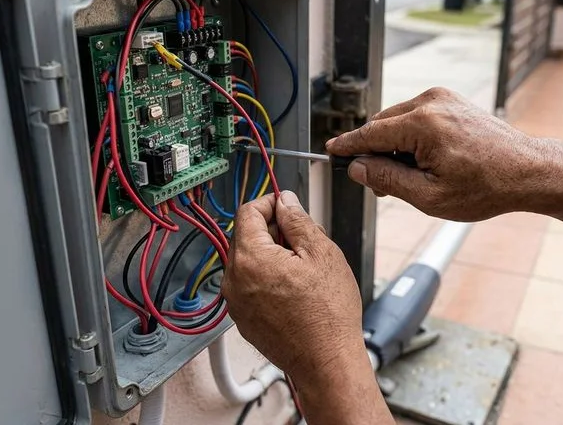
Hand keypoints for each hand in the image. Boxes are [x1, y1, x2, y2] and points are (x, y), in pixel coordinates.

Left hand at [222, 191, 364, 378]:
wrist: (326, 361)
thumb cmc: (328, 315)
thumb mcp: (321, 253)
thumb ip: (298, 220)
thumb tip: (285, 202)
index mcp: (251, 259)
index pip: (248, 212)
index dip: (270, 203)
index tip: (286, 207)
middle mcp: (234, 280)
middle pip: (245, 236)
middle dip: (272, 231)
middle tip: (303, 241)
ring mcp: (236, 302)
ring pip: (248, 261)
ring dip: (270, 255)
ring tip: (302, 269)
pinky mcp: (243, 319)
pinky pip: (249, 285)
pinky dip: (266, 279)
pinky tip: (294, 289)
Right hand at [326, 87, 547, 220]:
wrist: (528, 170)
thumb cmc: (487, 186)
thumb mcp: (429, 196)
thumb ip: (387, 180)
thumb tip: (358, 168)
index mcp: (422, 125)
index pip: (369, 133)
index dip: (347, 146)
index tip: (330, 151)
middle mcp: (430, 102)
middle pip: (381, 126)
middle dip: (376, 154)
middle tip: (385, 186)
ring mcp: (442, 97)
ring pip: (396, 121)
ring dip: (394, 146)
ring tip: (414, 177)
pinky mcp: (450, 99)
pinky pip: (414, 116)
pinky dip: (410, 137)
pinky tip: (426, 161)